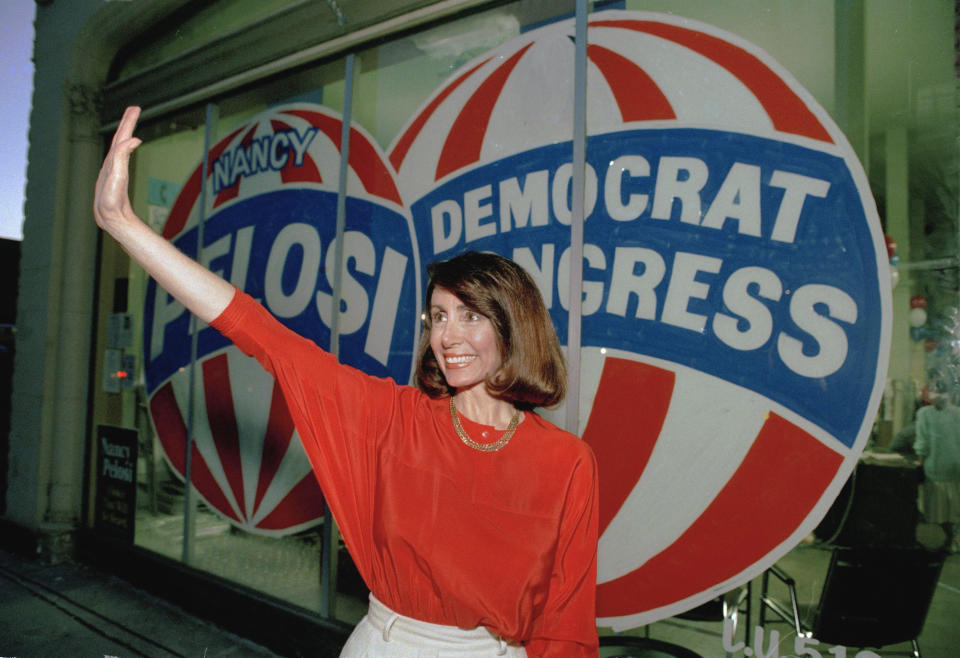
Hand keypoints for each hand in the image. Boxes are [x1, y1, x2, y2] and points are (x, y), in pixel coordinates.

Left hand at [93, 106, 142, 233]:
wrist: (108, 216)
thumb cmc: (110, 199)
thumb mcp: (117, 176)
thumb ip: (122, 156)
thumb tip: (133, 139)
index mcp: (113, 160)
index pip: (121, 136)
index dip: (128, 123)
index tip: (135, 109)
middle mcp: (112, 161)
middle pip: (120, 137)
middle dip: (127, 122)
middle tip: (134, 109)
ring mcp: (114, 167)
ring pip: (120, 144)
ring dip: (126, 131)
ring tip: (131, 120)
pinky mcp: (117, 174)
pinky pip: (121, 153)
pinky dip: (126, 144)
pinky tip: (130, 144)